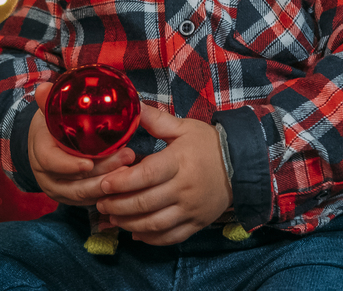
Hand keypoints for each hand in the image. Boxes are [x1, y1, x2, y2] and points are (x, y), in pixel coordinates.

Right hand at [28, 82, 135, 205]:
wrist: (46, 142)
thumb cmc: (52, 124)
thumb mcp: (49, 111)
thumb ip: (48, 100)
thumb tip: (44, 88)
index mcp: (40, 153)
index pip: (51, 163)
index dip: (69, 165)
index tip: (89, 163)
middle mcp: (47, 177)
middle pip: (73, 183)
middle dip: (102, 173)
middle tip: (127, 156)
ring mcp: (60, 190)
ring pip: (84, 194)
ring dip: (109, 183)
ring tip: (131, 167)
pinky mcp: (73, 198)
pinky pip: (90, 201)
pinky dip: (108, 193)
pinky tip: (128, 182)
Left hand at [95, 104, 233, 245]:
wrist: (242, 164)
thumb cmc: (209, 144)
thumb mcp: (184, 128)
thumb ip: (156, 120)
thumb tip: (133, 105)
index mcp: (179, 162)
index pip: (146, 175)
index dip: (122, 182)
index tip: (104, 184)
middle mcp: (184, 188)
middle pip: (145, 203)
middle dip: (118, 205)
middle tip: (101, 203)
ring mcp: (191, 209)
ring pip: (154, 224)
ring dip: (129, 224)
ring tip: (113, 218)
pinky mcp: (196, 223)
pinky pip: (170, 237)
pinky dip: (150, 238)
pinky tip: (135, 233)